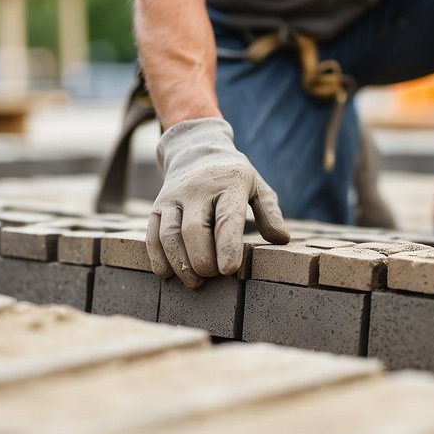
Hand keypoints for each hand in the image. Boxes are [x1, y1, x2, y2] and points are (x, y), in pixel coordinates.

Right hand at [147, 117, 289, 286]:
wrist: (195, 151)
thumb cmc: (232, 178)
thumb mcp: (257, 187)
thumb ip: (270, 213)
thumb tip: (281, 240)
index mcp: (230, 184)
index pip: (227, 217)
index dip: (227, 246)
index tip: (229, 270)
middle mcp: (198, 189)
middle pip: (194, 231)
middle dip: (202, 261)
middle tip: (214, 277)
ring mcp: (173, 197)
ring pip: (169, 236)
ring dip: (180, 265)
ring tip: (195, 282)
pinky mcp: (157, 206)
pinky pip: (152, 236)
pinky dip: (159, 259)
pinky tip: (169, 274)